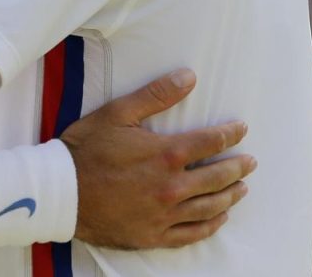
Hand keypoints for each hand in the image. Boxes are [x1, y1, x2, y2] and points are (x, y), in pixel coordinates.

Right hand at [60, 70, 253, 249]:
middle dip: (238, 167)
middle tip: (251, 162)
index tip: (241, 129)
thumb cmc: (86, 150)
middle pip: (218, 177)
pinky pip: (192, 233)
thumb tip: (189, 77)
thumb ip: (156, 95)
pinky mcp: (154, 235)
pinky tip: (220, 218)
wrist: (61, 193)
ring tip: (242, 188)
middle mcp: (172, 186)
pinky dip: (211, 225)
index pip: (211, 142)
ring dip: (231, 195)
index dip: (230, 134)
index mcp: (166, 154)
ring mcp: (165, 214)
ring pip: (210, 206)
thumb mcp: (118, 113)